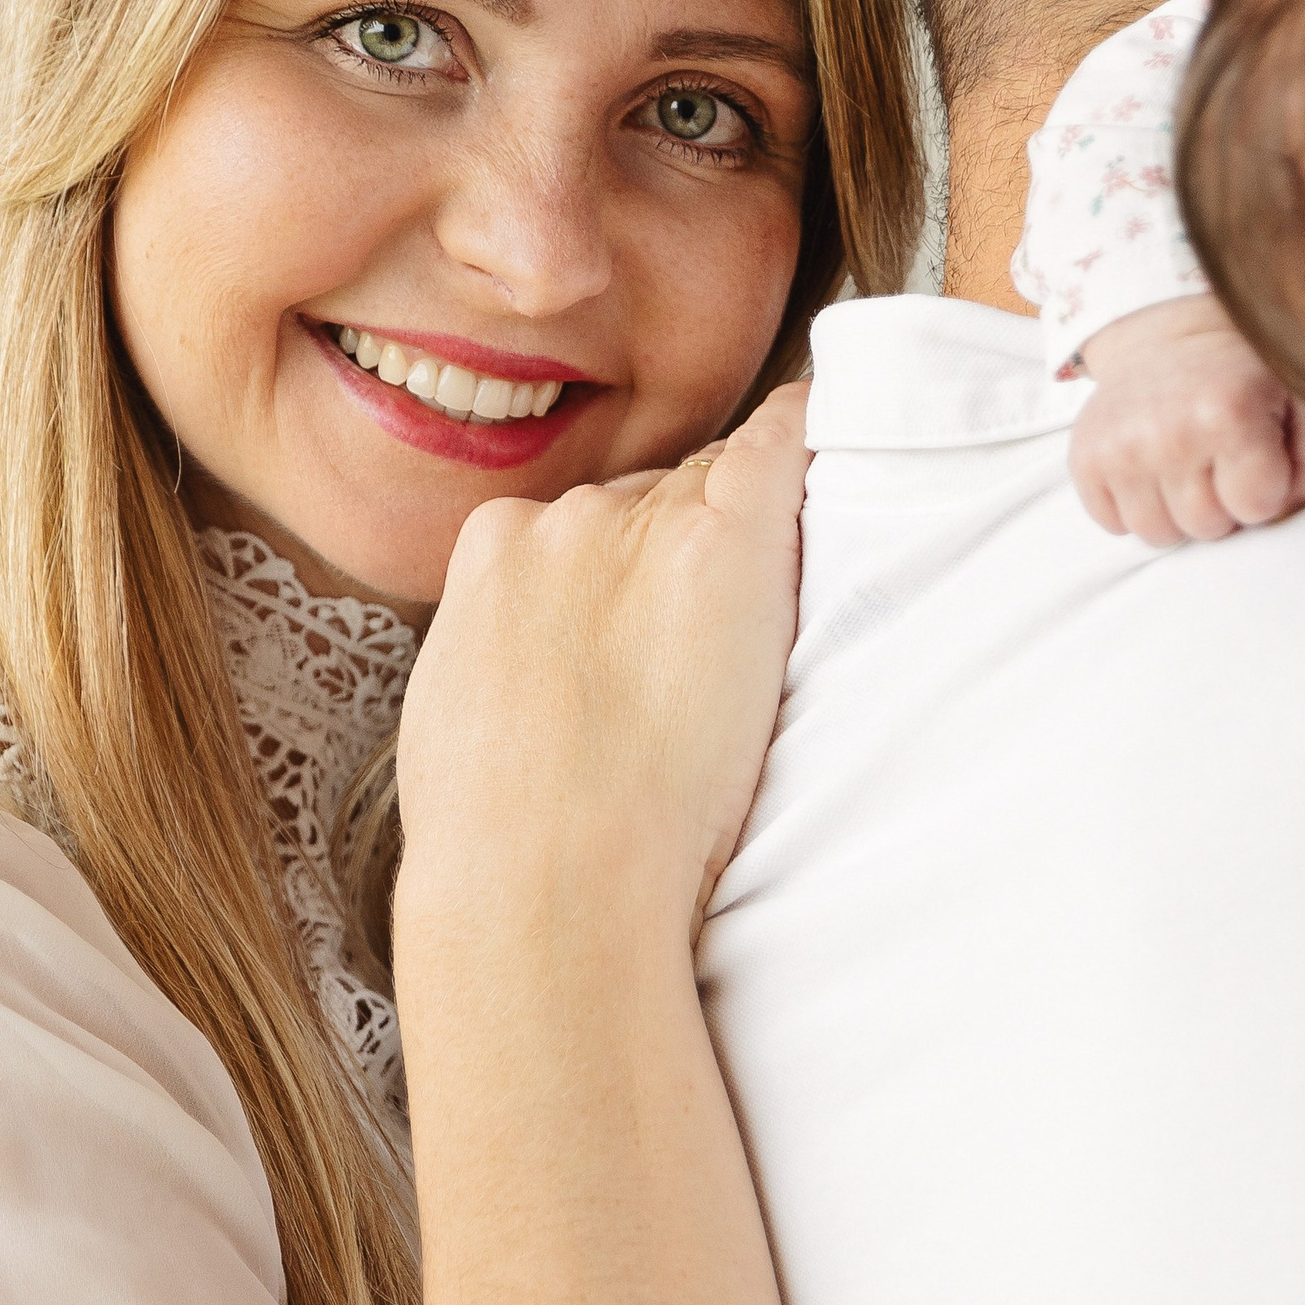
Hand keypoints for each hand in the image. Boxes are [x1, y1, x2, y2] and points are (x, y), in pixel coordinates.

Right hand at [396, 384, 809, 948]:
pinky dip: (808, 437)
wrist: (542, 878)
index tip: (665, 590)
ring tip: (770, 605)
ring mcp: (641, 526)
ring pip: (717, 490)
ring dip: (745, 529)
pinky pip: (780, 450)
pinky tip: (843, 427)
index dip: (635, 553)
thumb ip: (507, 663)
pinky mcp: (721, 545)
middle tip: (718, 634)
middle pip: (654, 498)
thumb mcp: (461, 724)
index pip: (586, 518)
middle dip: (686, 546)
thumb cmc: (500, 841)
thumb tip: (542, 677)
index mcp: (491, 558)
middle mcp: (563, 521)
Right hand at [1069, 297, 1304, 547]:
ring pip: (1158, 535)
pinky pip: (1113, 524)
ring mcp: (1119, 446)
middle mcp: (1168, 432)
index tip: (1257, 454)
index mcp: (1228, 414)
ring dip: (1177, 512)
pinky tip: (1150, 468)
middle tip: (1219, 459)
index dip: (1263, 489)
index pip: (1257, 509)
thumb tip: (1284, 513)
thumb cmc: (1246, 378)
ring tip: (1185, 467)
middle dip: (1221, 504)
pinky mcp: (1085, 458)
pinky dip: (1134, 505)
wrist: (1168, 333)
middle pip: (1207, 528)